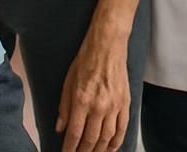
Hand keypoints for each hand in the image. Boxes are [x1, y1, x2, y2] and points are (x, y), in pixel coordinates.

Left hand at [56, 34, 130, 151]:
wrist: (108, 45)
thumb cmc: (86, 60)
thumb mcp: (68, 82)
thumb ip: (64, 107)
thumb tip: (61, 128)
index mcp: (82, 101)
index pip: (74, 134)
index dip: (69, 149)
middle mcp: (99, 106)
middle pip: (90, 139)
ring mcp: (114, 105)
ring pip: (107, 138)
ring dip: (99, 150)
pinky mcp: (125, 102)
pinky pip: (122, 128)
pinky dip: (117, 141)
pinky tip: (111, 148)